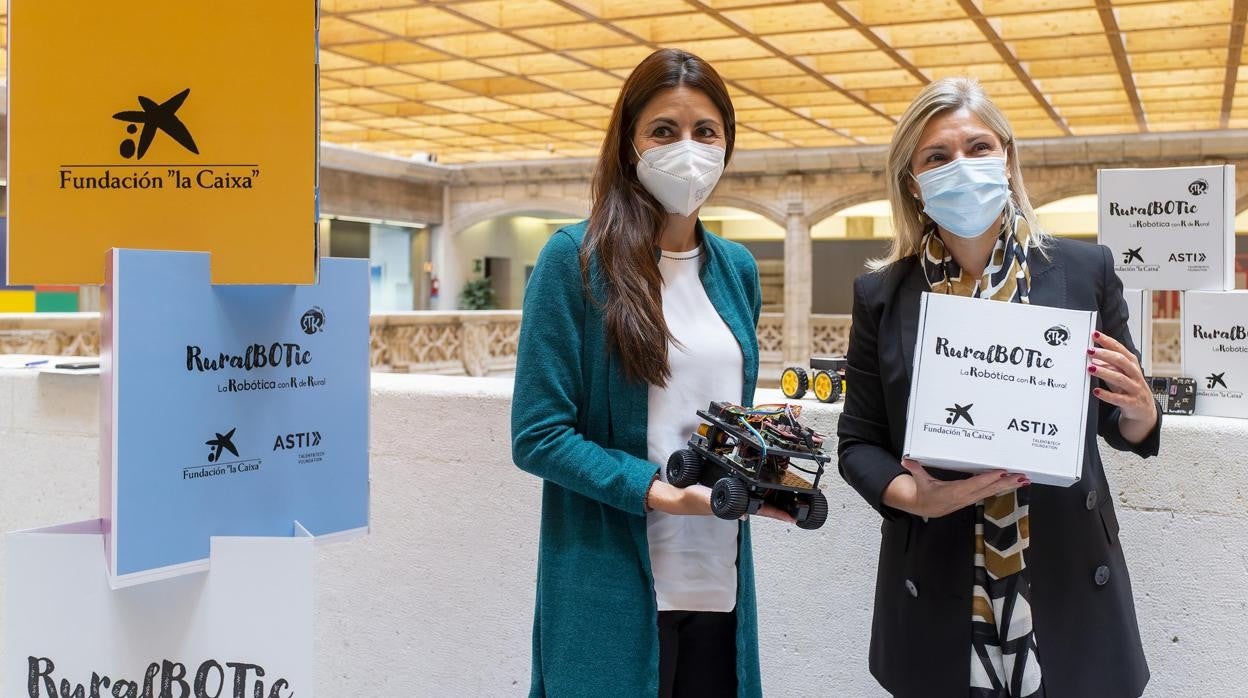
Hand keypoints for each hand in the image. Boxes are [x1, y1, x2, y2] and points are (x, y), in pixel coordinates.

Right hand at [646, 481, 797, 523]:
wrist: (679, 497)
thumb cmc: (692, 499)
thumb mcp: (706, 499)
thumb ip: (721, 504)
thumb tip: (744, 516)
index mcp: (737, 507)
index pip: (762, 511)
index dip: (778, 514)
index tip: (794, 517)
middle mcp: (739, 504)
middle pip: (765, 506)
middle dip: (782, 507)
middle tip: (800, 507)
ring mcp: (735, 499)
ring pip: (758, 500)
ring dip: (772, 499)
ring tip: (788, 498)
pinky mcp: (730, 492)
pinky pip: (749, 492)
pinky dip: (759, 491)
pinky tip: (764, 488)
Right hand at [883, 459, 1026, 518]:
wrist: (925, 507)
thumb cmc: (924, 492)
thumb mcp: (919, 481)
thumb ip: (915, 469)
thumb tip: (906, 460)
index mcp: (953, 492)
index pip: (973, 484)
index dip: (987, 479)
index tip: (1001, 473)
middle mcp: (965, 497)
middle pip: (988, 489)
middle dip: (1005, 483)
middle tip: (1020, 476)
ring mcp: (970, 498)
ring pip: (992, 492)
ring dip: (1008, 486)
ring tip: (1023, 479)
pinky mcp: (973, 498)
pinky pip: (990, 492)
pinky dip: (1002, 487)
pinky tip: (1013, 483)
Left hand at [1088, 331, 1157, 442]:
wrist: (1144, 410)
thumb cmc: (1130, 389)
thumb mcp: (1120, 375)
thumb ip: (1108, 365)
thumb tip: (1093, 356)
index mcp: (1132, 365)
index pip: (1120, 349)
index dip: (1108, 341)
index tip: (1095, 335)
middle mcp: (1135, 375)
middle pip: (1122, 361)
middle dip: (1105, 355)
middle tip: (1090, 351)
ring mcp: (1135, 389)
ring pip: (1120, 378)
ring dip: (1104, 372)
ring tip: (1090, 368)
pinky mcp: (1132, 403)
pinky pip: (1119, 398)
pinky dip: (1107, 395)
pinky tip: (1096, 391)